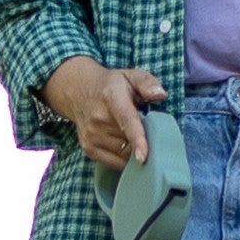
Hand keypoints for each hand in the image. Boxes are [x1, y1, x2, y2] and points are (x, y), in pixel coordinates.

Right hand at [41, 58, 164, 167]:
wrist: (78, 91)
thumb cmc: (111, 86)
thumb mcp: (131, 76)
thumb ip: (147, 83)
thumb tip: (160, 95)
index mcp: (112, 98)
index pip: (127, 121)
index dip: (137, 139)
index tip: (143, 157)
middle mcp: (98, 118)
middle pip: (130, 141)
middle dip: (143, 139)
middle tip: (142, 125)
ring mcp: (91, 136)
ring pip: (125, 154)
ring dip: (133, 148)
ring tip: (128, 131)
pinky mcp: (88, 149)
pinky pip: (115, 163)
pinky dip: (124, 158)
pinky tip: (123, 143)